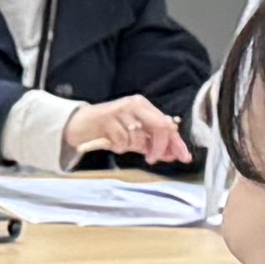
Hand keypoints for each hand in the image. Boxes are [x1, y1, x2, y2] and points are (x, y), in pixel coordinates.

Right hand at [64, 96, 196, 169]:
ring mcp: (120, 111)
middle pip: (160, 127)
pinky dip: (118, 147)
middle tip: (153, 159)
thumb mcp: (134, 133)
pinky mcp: (107, 120)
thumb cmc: (110, 129)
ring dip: (131, 147)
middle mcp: (134, 104)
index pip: (167, 124)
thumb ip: (152, 141)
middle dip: (160, 147)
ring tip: (121, 143)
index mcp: (143, 105)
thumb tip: (173, 154)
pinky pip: (121, 142)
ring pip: (138, 137)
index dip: (177, 142)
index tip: (183, 157)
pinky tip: (112, 142)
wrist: (81, 123)